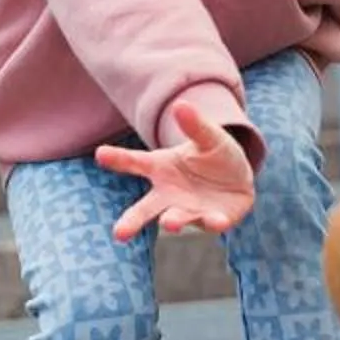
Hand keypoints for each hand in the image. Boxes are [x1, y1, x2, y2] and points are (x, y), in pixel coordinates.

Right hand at [92, 97, 254, 238]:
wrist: (240, 179)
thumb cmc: (214, 155)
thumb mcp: (209, 137)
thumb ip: (195, 126)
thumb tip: (180, 105)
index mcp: (162, 168)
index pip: (136, 163)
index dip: (118, 158)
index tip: (100, 153)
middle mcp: (169, 194)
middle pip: (146, 208)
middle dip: (132, 221)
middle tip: (119, 233)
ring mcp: (189, 209)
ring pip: (176, 218)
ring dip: (173, 221)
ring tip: (168, 223)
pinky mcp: (212, 219)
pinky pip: (212, 222)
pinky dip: (214, 222)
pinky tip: (217, 221)